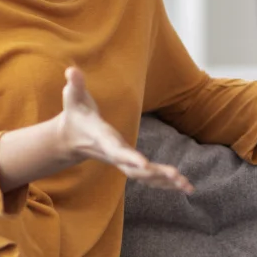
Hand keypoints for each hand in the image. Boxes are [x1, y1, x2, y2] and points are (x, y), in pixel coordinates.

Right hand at [56, 68, 193, 192]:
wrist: (68, 138)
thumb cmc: (76, 114)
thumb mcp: (73, 97)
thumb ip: (74, 85)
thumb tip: (71, 69)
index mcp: (103, 139)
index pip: (116, 150)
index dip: (129, 157)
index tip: (144, 164)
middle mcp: (113, 154)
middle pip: (134, 169)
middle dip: (155, 173)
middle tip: (177, 176)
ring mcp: (120, 162)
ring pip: (143, 177)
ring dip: (165, 182)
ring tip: (187, 186)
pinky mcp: (127, 164)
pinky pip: (146, 178)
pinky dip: (164, 183)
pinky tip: (183, 186)